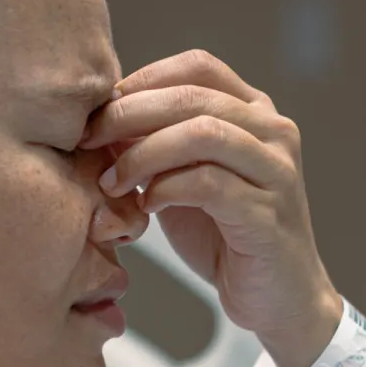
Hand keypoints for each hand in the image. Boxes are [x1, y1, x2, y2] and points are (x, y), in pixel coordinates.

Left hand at [82, 49, 342, 366]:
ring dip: (144, 153)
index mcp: (255, 113)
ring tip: (112, 181)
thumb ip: (155, 147)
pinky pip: (210, 185)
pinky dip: (167, 189)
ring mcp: (277, 172)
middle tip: (87, 141)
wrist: (278, 300)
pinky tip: (147, 206)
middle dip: (129, 115)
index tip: (97, 113)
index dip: (141, 81)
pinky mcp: (269, 215)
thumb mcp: (183, 181)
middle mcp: (273, 133)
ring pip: (203, 133)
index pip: (196, 67)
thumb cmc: (226, 238)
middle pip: (192, 95)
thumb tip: (100, 121)